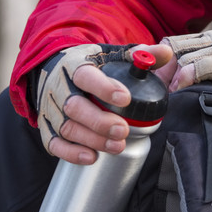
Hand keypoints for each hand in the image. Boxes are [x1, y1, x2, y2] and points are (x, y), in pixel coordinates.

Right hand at [35, 42, 171, 164]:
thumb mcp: (111, 54)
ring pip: (66, 128)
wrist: (55, 70)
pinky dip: (71, 153)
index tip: (124, 99)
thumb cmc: (89, 64)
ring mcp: (50, 109)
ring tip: (117, 145)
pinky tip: (92, 157)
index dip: (103, 88)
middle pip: (74, 106)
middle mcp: (58, 87)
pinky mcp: (46, 127)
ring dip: (92, 139)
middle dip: (99, 121)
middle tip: (123, 130)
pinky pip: (54, 144)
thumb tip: (165, 54)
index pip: (85, 76)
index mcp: (74, 65)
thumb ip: (138, 55)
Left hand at [161, 30, 211, 98]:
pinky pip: (197, 67)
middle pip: (174, 48)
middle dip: (164, 68)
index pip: (174, 42)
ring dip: (173, 78)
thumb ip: (198, 66)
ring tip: (171, 93)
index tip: (154, 74)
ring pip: (183, 58)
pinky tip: (180, 90)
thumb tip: (172, 81)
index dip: (160, 58)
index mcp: (208, 38)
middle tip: (161, 87)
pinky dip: (185, 79)